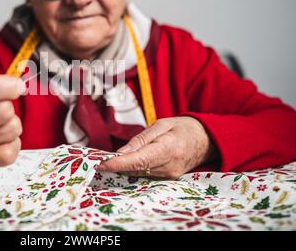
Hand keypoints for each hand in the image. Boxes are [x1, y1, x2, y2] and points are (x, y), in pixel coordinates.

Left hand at [98, 117, 218, 178]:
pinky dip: (134, 168)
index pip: (138, 161)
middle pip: (136, 169)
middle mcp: (168, 167)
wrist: (205, 140)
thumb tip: (120, 153)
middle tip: (98, 160)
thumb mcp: (161, 125)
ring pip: (139, 173)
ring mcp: (168, 175)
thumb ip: (141, 139)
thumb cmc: (182, 128)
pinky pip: (145, 174)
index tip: (102, 164)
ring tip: (109, 159)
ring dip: (123, 168)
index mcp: (167, 149)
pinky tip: (126, 162)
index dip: (118, 164)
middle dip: (116, 166)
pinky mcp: (167, 179)